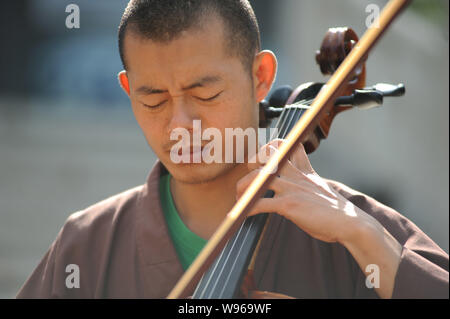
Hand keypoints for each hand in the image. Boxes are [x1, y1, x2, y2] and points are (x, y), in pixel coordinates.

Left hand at [236, 139, 364, 243]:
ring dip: (243, 187)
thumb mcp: (318, 189)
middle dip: (252, 163)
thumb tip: (289, 190)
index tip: (262, 160)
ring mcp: (292, 188)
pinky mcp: (289, 205)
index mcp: (304, 170)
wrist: (350, 223)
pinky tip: (243, 215)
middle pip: (268, 154)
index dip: (271, 146)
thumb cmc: (334, 211)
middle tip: (248, 180)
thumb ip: (303, 184)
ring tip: (239, 199)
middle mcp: (296, 175)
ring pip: (258, 177)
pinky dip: (247, 208)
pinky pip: (260, 202)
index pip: (287, 144)